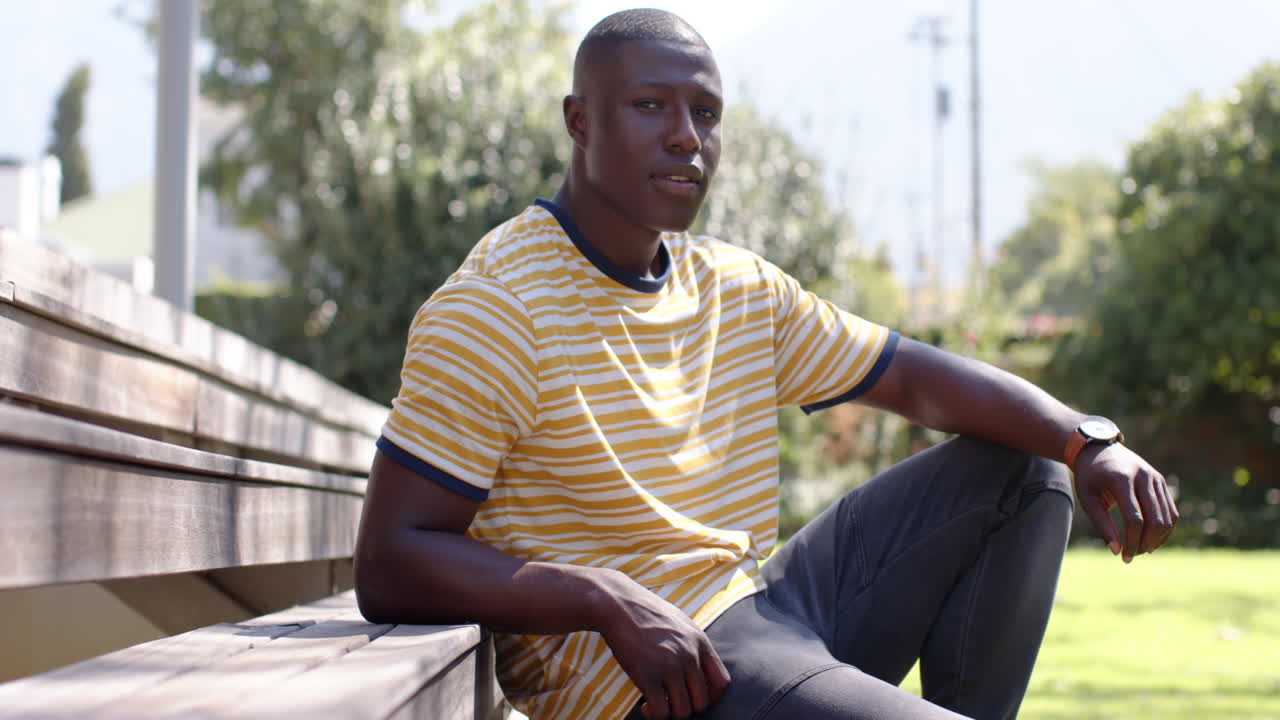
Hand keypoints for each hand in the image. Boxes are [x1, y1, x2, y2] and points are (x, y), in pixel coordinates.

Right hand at [591, 570, 730, 719]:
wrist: (618, 604)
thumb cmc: (646, 613)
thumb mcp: (680, 622)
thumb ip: (693, 645)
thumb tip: (699, 667)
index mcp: (700, 642)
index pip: (722, 683)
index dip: (711, 697)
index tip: (694, 697)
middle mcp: (689, 655)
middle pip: (702, 702)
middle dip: (688, 707)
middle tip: (672, 702)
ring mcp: (670, 666)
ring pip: (683, 711)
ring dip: (670, 713)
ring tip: (658, 704)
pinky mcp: (648, 675)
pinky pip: (661, 712)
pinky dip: (655, 715)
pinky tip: (646, 706)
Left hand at [1073, 443, 1177, 562]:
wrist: (1098, 449)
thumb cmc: (1090, 477)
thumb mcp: (1087, 498)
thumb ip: (1102, 524)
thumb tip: (1116, 551)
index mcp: (1122, 479)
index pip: (1135, 518)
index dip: (1132, 541)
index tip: (1124, 557)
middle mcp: (1143, 476)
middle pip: (1156, 519)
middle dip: (1147, 542)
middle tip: (1134, 555)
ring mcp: (1156, 478)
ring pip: (1168, 517)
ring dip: (1158, 538)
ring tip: (1142, 549)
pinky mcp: (1161, 482)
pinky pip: (1170, 511)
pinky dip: (1165, 528)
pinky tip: (1152, 539)